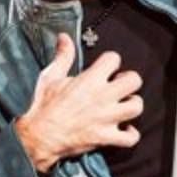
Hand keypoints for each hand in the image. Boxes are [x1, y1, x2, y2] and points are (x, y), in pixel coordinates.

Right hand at [14, 33, 142, 172]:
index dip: (111, 61)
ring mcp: (106, 118)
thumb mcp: (51, 77)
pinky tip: (125, 129)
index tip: (106, 68)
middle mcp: (102, 97)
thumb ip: (63, 56)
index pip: (114, 59)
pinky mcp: (106, 137)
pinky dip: (131, 135)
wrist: (39, 136)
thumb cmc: (44, 107)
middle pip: (134, 81)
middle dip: (129, 81)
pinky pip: (130, 138)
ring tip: (123, 105)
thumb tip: (65, 37)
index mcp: (90, 80)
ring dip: (132, 105)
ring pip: (136, 107)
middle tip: (120, 85)